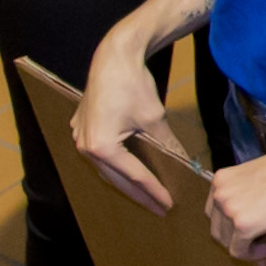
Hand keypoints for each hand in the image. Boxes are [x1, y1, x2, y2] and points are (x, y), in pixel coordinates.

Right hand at [72, 45, 179, 212]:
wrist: (114, 56)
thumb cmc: (133, 85)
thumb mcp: (156, 118)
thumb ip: (168, 145)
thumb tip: (185, 165)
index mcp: (102, 146)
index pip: (134, 176)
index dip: (153, 191)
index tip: (167, 205)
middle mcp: (85, 146)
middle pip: (116, 178)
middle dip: (139, 194)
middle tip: (159, 208)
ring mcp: (80, 137)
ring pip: (106, 169)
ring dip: (126, 182)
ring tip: (146, 196)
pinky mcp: (81, 129)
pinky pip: (100, 155)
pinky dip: (116, 166)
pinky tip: (129, 172)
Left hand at [198, 139, 265, 264]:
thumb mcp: (262, 173)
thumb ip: (249, 189)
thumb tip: (256, 206)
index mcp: (222, 179)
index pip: (215, 209)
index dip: (229, 223)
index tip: (247, 230)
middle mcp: (219, 193)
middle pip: (218, 227)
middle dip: (234, 238)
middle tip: (254, 244)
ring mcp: (229, 210)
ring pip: (226, 241)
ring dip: (244, 247)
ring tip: (265, 247)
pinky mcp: (243, 226)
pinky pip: (239, 251)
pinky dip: (251, 255)